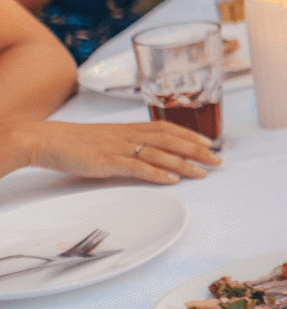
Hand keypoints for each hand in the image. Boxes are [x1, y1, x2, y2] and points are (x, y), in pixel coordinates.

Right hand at [6, 120, 221, 183]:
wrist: (46, 140)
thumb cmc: (73, 141)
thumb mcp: (105, 138)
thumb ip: (125, 143)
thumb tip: (142, 152)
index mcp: (128, 128)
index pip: (166, 128)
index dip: (189, 134)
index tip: (209, 141)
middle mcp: (128, 135)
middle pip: (170, 140)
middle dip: (197, 150)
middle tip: (218, 159)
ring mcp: (119, 148)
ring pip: (159, 154)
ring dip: (184, 163)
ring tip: (203, 172)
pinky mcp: (108, 162)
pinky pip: (137, 167)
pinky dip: (157, 173)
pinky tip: (173, 180)